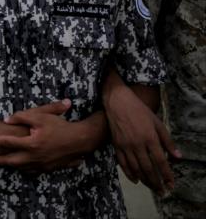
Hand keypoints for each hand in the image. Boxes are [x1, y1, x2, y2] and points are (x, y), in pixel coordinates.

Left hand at [0, 100, 83, 172]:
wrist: (80, 139)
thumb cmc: (60, 125)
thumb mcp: (40, 116)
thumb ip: (22, 117)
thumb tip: (7, 119)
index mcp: (31, 143)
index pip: (7, 142)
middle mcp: (35, 156)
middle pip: (10, 161)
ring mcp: (42, 164)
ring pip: (20, 168)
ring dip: (9, 165)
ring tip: (0, 161)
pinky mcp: (48, 168)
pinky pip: (32, 171)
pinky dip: (22, 168)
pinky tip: (19, 165)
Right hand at [103, 80, 179, 194]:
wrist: (118, 102)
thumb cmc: (140, 111)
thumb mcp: (158, 123)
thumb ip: (168, 141)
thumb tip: (178, 156)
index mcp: (150, 138)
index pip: (161, 162)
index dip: (167, 175)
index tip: (171, 184)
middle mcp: (137, 144)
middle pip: (148, 168)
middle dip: (156, 182)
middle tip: (161, 192)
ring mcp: (125, 145)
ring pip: (135, 168)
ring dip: (144, 180)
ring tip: (151, 187)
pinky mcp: (116, 145)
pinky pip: (123, 163)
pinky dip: (129, 173)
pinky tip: (136, 180)